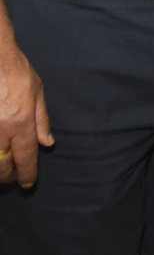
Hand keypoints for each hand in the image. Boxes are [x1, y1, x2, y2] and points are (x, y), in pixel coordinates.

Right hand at [0, 42, 51, 188]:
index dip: (27, 173)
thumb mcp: (36, 92)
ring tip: (0, 173)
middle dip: (7, 176)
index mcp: (20, 121)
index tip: (28, 183)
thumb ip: (41, 120)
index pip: (25, 156)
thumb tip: (47, 143)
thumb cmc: (15, 71)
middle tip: (12, 180)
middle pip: (2, 163)